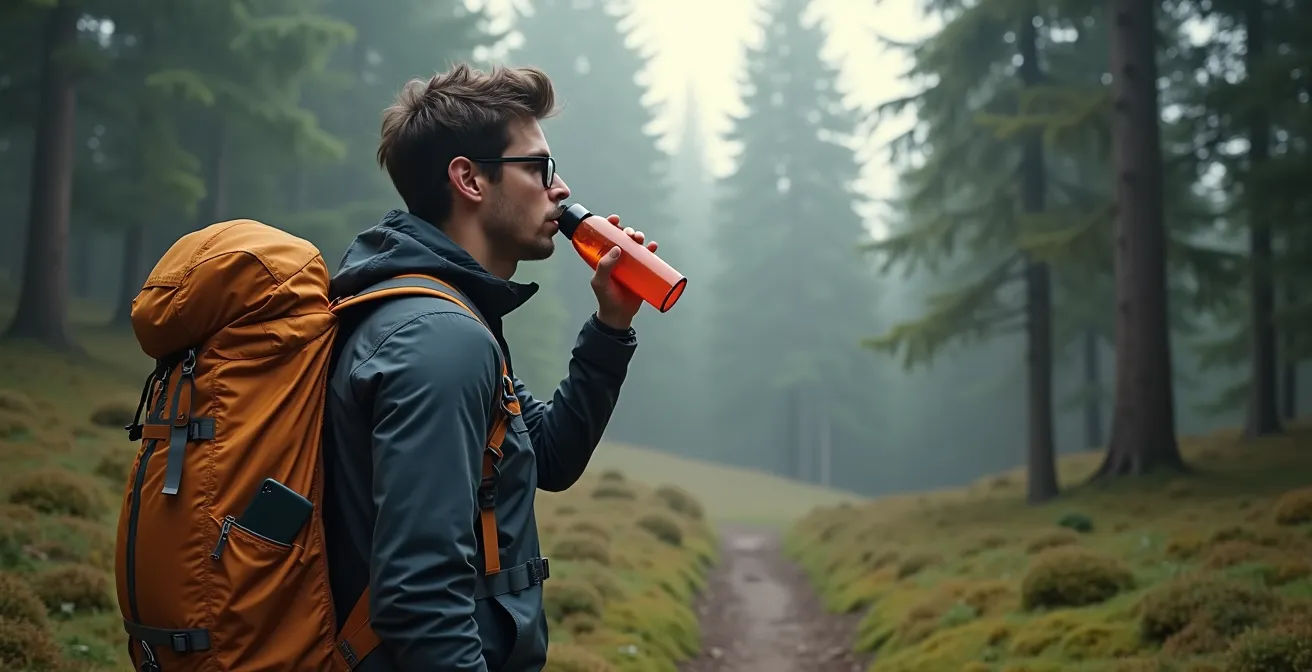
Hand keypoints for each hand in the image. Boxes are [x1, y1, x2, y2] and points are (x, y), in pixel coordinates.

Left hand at [591, 214, 656, 330]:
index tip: (614, 220)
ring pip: (636, 245)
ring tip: (639, 239)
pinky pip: (648, 258)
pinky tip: (653, 246)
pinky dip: (651, 250)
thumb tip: (616, 248)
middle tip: (629, 234)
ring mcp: (630, 264)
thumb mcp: (600, 282)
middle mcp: (618, 258)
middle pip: (623, 238)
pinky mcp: (642, 272)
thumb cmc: (606, 298)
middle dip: (627, 231)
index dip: (610, 225)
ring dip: (639, 237)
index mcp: (604, 257)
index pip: (606, 236)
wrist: (619, 315)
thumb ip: (604, 266)